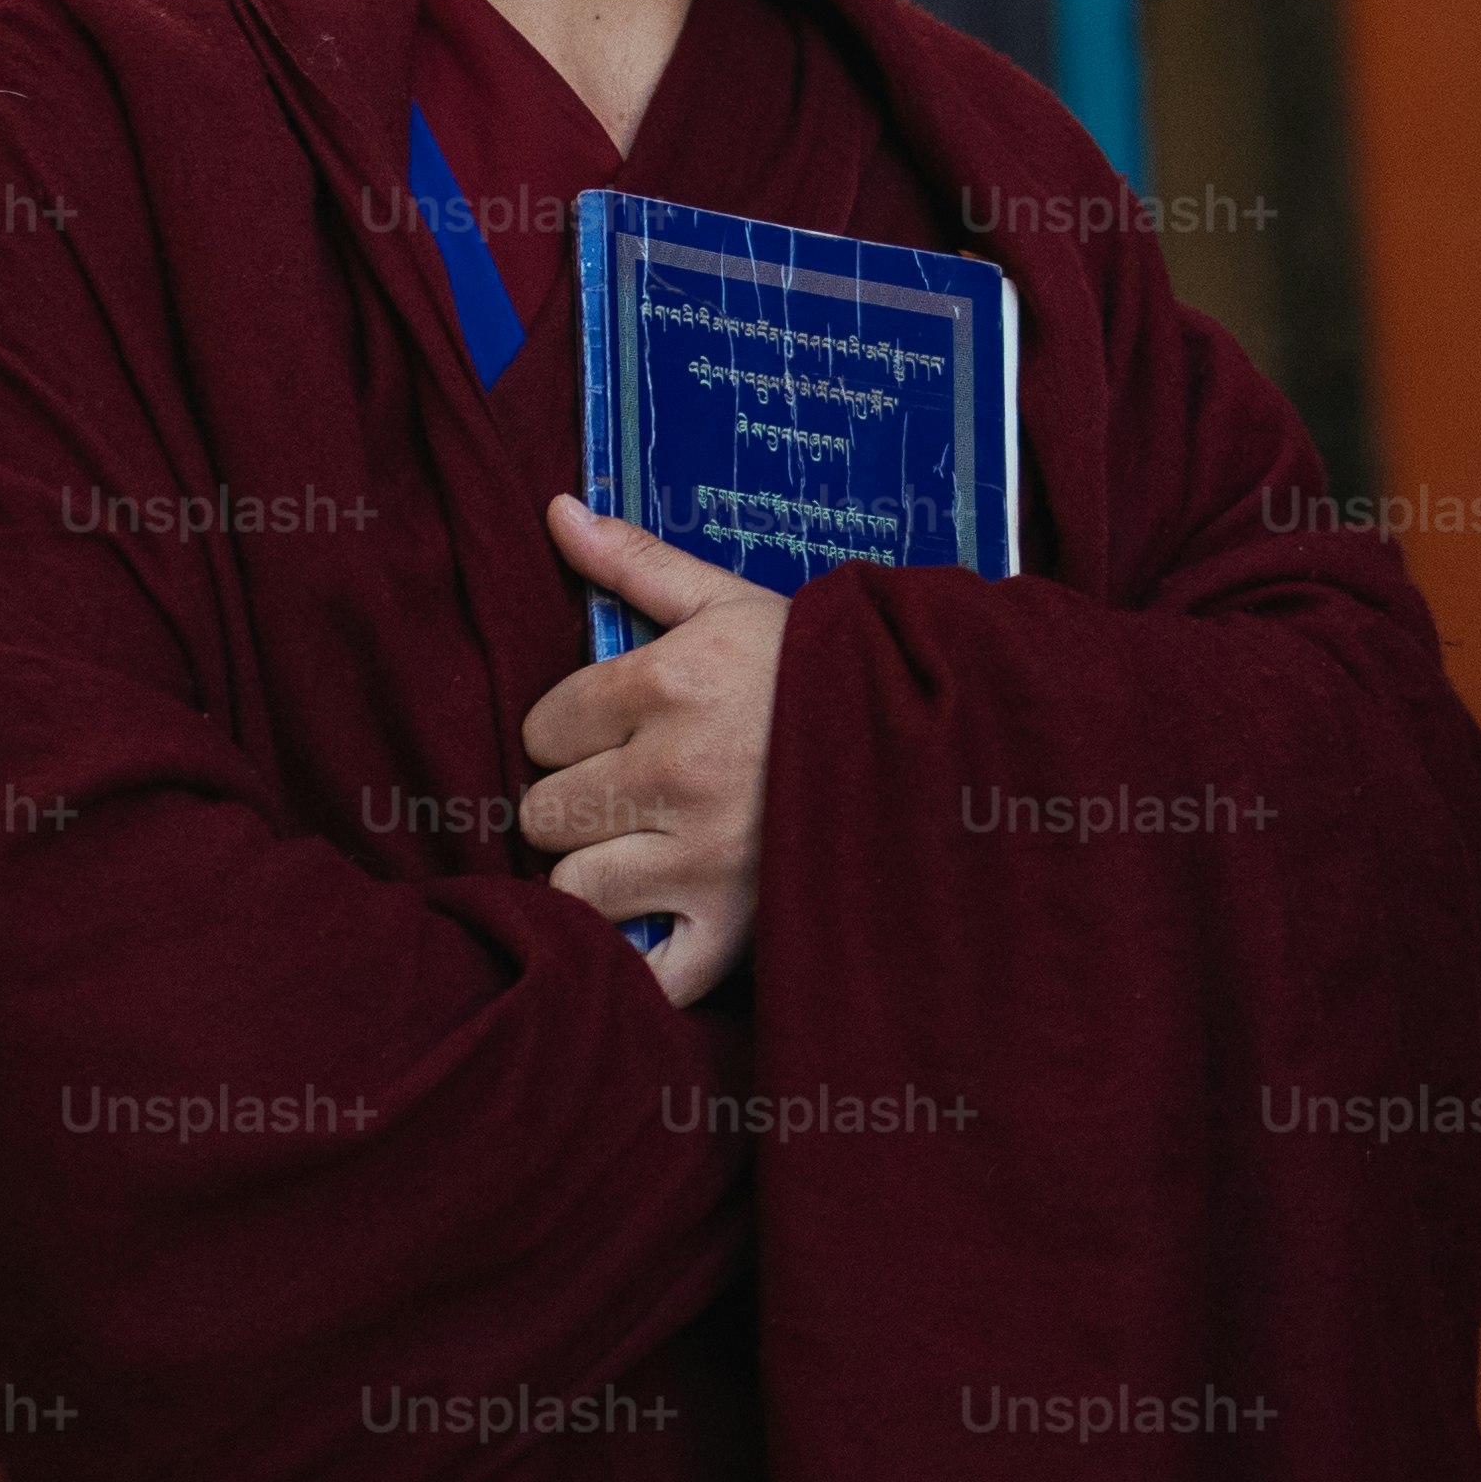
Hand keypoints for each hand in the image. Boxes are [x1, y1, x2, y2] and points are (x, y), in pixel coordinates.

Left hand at [518, 499, 789, 1007]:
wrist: (937, 737)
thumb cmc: (821, 668)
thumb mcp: (730, 599)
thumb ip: (635, 561)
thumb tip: (555, 508)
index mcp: (668, 683)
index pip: (543, 727)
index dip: (569, 730)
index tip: (607, 732)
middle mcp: (675, 772)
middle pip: (544, 811)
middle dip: (572, 801)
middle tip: (621, 794)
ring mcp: (704, 860)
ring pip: (574, 887)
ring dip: (595, 874)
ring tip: (637, 854)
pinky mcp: (736, 929)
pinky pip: (644, 973)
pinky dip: (634, 962)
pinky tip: (652, 925)